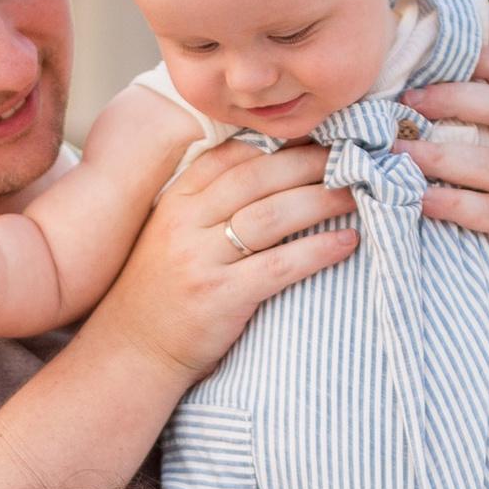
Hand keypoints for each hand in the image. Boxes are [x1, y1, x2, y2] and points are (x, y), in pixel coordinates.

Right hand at [96, 132, 359, 386]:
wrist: (131, 353)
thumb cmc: (159, 295)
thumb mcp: (169, 236)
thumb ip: (206, 204)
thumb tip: (265, 173)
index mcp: (176, 201)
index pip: (233, 154)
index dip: (280, 142)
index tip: (319, 135)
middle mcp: (186, 222)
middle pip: (260, 176)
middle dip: (311, 162)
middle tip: (351, 156)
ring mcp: (202, 259)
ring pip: (273, 215)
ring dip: (323, 200)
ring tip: (358, 193)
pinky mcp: (220, 296)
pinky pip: (280, 265)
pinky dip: (318, 250)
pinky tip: (347, 241)